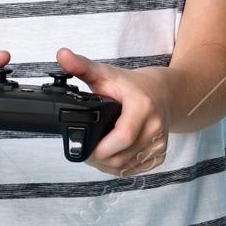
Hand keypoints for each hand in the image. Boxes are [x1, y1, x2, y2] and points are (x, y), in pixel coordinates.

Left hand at [56, 47, 172, 176]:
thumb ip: (83, 66)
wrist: (163, 93)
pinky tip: (112, 154)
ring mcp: (159, 144)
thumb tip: (62, 55)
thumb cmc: (133, 86)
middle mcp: (155, 127)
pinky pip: (134, 170)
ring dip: (106, 165)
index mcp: (143, 107)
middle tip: (85, 149)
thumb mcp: (107, 74)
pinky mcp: (160, 156)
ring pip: (125, 167)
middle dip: (98, 159)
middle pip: (121, 157)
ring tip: (97, 150)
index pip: (123, 136)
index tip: (85, 145)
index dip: (100, 147)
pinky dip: (118, 167)